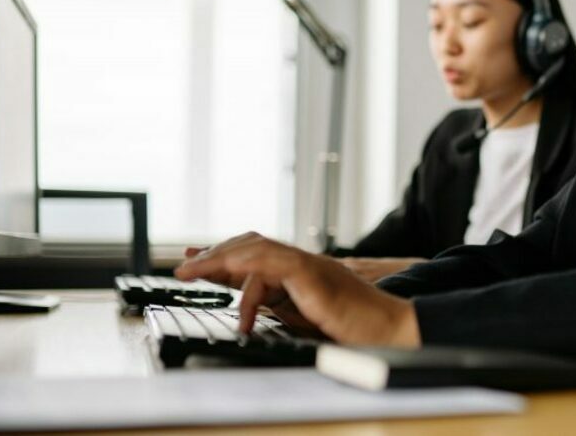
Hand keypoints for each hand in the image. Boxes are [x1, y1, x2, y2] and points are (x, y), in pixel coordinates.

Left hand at [176, 232, 419, 346]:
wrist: (392, 330)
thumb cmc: (357, 329)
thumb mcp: (306, 318)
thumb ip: (280, 307)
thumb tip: (248, 307)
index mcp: (299, 274)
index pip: (254, 257)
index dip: (221, 256)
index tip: (192, 258)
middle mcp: (302, 264)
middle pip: (250, 245)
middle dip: (213, 253)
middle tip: (183, 266)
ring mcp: (309, 266)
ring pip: (257, 250)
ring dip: (220, 259)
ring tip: (193, 272)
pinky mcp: (315, 276)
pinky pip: (274, 265)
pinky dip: (248, 273)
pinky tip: (228, 281)